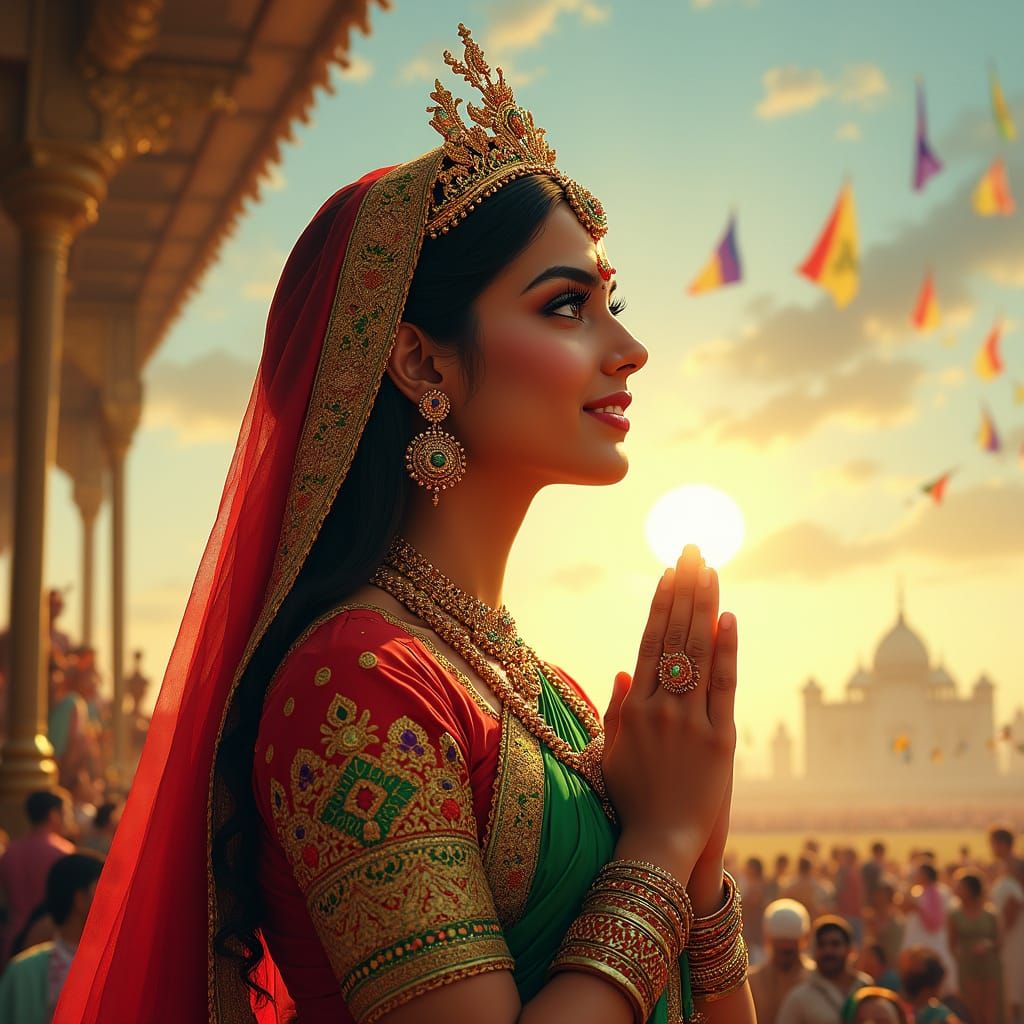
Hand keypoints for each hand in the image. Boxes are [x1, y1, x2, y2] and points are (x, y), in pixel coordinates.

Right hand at [602, 544, 737, 881]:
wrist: (661, 843)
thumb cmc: (634, 799)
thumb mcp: (612, 753)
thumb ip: (615, 710)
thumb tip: (624, 670)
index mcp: (633, 708)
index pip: (649, 642)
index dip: (661, 604)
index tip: (669, 572)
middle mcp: (660, 707)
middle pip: (675, 636)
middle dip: (686, 589)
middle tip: (693, 551)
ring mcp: (690, 721)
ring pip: (698, 651)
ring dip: (704, 605)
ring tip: (710, 569)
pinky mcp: (720, 739)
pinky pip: (724, 686)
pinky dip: (727, 650)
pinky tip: (729, 617)